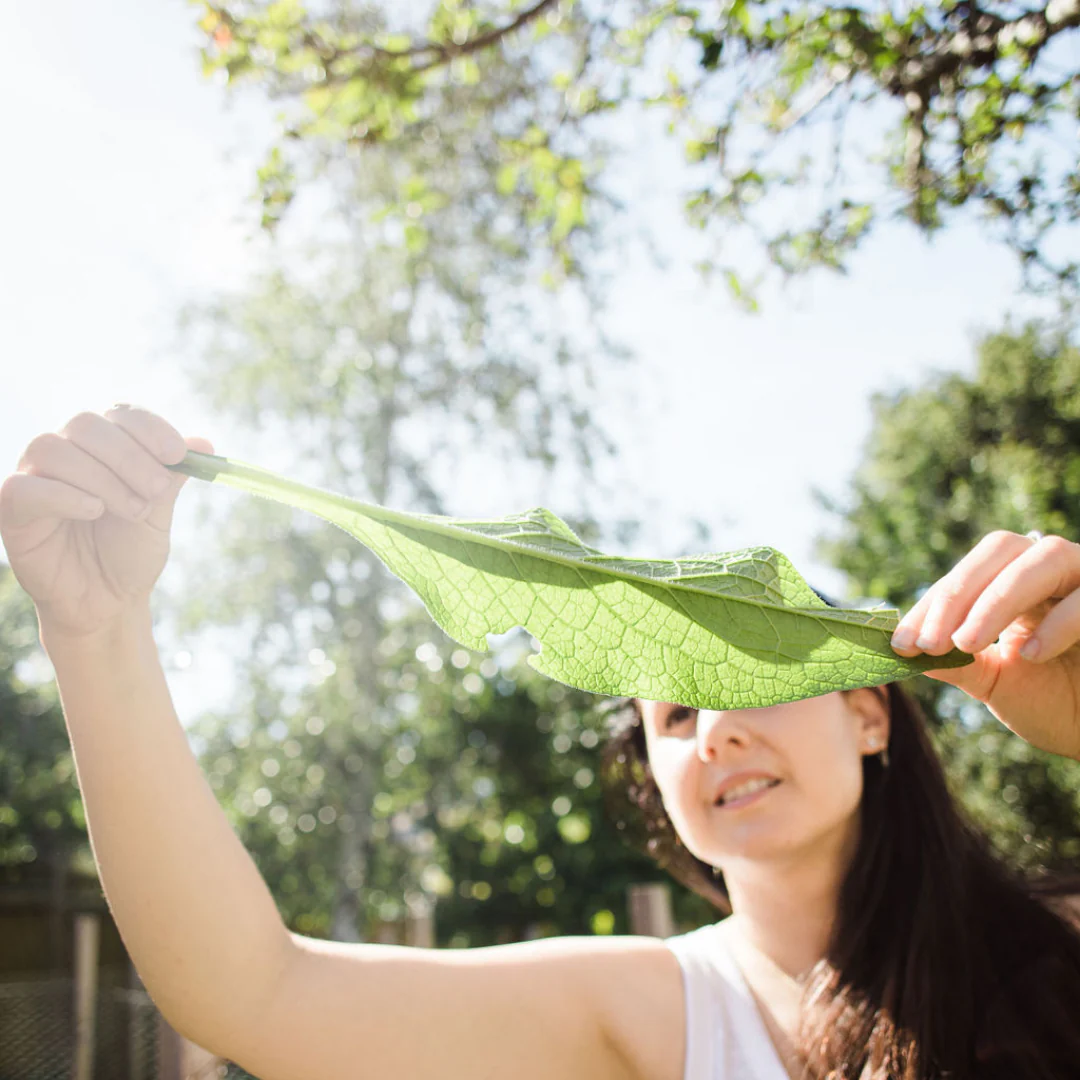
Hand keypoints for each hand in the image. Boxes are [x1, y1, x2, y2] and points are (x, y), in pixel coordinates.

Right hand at [0, 406, 212, 640]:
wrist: (107, 602)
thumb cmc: (130, 553)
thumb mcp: (158, 514)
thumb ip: (172, 477)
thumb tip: (203, 443)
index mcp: (102, 445)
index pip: (120, 414)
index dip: (149, 428)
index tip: (177, 453)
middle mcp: (64, 451)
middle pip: (86, 425)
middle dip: (129, 456)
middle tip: (157, 491)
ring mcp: (34, 476)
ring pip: (55, 449)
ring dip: (102, 478)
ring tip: (132, 511)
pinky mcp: (13, 509)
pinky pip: (26, 487)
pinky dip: (64, 495)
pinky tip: (93, 511)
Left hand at [890, 530, 1079, 760]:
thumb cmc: (1056, 703)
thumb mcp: (995, 682)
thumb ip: (956, 664)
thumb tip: (902, 651)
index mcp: (1017, 583)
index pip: (966, 577)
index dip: (930, 608)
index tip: (901, 645)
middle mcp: (1052, 569)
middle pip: (1000, 549)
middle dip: (958, 594)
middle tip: (930, 644)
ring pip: (1042, 557)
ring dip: (996, 600)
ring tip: (967, 644)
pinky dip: (1057, 622)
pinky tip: (1030, 654)